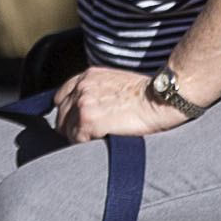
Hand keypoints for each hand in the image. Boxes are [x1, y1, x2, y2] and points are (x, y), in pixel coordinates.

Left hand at [53, 65, 184, 141]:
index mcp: (87, 76)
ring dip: (77, 137)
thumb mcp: (115, 82)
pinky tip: (98, 143)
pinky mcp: (88, 120)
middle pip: (61, 114)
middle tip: (84, 137)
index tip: (74, 122)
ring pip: (66, 128)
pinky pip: (76, 139)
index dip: (68, 112)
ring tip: (93, 142)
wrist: (159, 98)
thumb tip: (92, 108)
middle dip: (70, 126)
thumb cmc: (146, 93)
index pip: (62, 96)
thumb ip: (97, 90)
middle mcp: (81, 87)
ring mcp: (83, 103)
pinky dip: (84, 144)